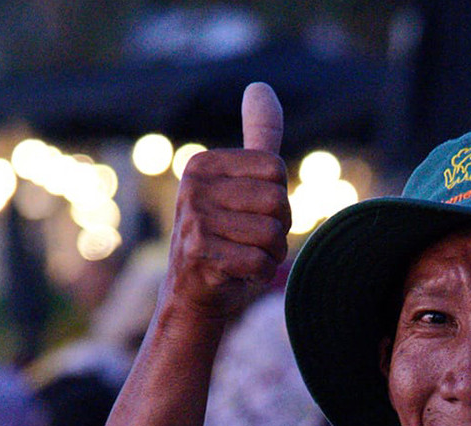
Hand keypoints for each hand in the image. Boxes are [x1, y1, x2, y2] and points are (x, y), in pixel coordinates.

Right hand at [162, 82, 290, 326]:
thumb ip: (258, 136)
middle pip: (278, 202)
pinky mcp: (200, 253)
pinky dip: (260, 275)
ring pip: (273, 235)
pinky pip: (262, 263)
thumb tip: (260, 85)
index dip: (278, 198)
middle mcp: (193, 186)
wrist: (192, 295)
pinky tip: (238, 274)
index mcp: (204, 163)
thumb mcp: (241, 181)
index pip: (275, 170)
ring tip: (242, 257)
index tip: (252, 212)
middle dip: (277, 230)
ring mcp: (194, 219)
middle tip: (248, 240)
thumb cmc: (226, 236)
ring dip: (269, 255)